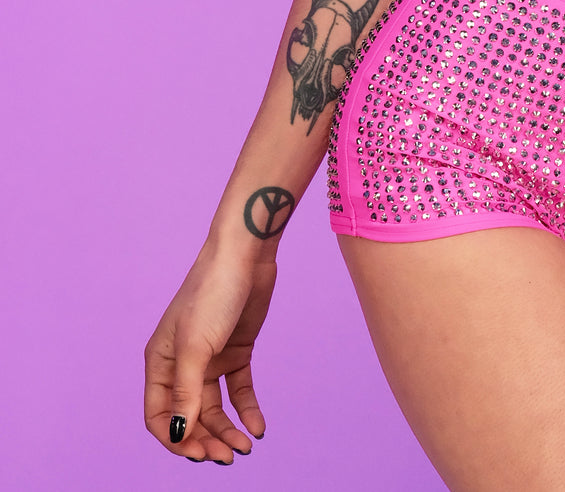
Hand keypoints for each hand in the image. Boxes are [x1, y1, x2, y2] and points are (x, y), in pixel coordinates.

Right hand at [144, 238, 277, 462]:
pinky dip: (247, 410)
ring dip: (227, 430)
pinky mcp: (236, 350)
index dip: (176, 439)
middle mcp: (182, 364)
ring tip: (245, 447)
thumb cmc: (212, 293)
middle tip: (229, 457)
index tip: (199, 454)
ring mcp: (210, 358)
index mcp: (159, 362)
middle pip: (190, 416)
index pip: (159, 416)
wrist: (246, 254)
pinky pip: (238, 390)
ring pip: (215, 407)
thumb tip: (178, 434)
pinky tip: (258, 427)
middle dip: (206, 440)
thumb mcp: (196, 346)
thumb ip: (186, 392)